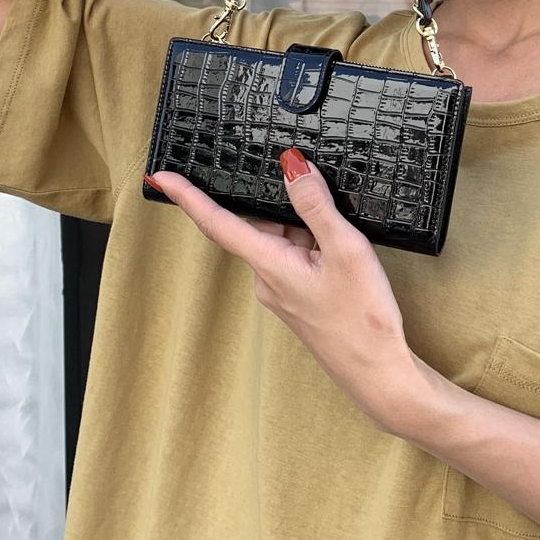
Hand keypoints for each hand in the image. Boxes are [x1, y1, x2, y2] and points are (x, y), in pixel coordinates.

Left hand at [144, 147, 419, 434]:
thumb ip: (316, 205)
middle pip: (259, 226)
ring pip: (281, 242)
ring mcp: (282, 293)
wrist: (378, 373)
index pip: (217, 223)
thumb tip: (291, 166)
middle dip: (283, 206)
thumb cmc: (364, 318)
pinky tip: (341, 249)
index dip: (188, 197)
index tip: (161, 176)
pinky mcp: (298, 300)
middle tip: (313, 191)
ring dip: (305, 227)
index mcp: (270, 265)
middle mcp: (267, 280)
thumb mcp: (345, 250)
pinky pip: (294, 258)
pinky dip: (312, 244)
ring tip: (344, 231)